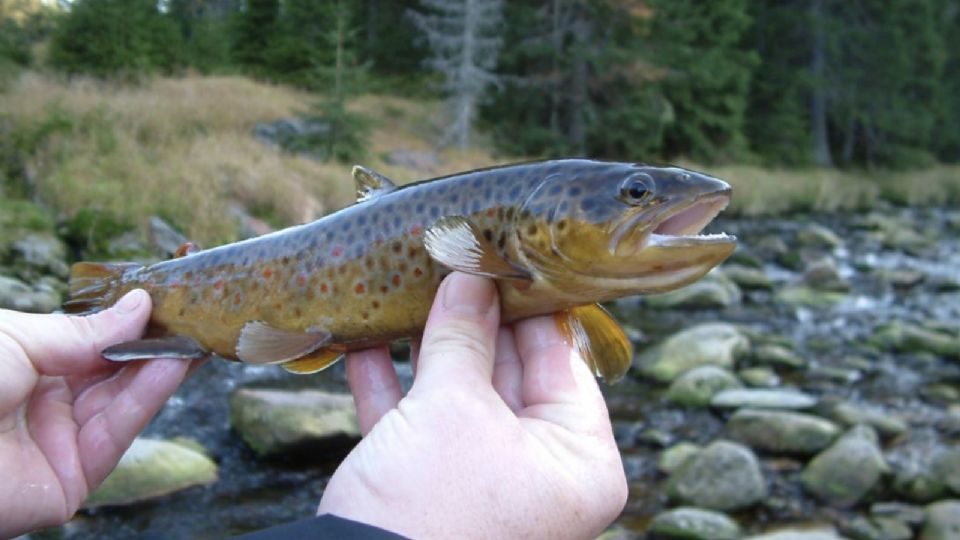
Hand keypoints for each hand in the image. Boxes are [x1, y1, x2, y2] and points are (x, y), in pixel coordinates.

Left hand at [0, 290, 193, 536]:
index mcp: (25, 368)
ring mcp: (58, 445)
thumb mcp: (17, 338)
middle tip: (196, 316)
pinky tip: (173, 364)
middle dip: (153, 345)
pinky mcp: (70, 482)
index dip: (129, 324)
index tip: (168, 300)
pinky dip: (149, 398)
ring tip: (196, 335)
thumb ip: (85, 331)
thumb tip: (140, 305)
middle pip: (113, 374)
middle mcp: (45, 405)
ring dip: (161, 367)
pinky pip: (116, 434)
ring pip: (122, 403)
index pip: (91, 345)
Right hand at [319, 273, 627, 538]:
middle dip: (472, 320)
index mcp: (577, 460)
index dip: (530, 301)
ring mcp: (485, 484)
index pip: (563, 359)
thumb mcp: (453, 407)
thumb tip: (471, 271)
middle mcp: (540, 474)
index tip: (506, 252)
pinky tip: (364, 342)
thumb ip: (464, 334)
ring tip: (407, 290)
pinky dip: (391, 388)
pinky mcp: (431, 493)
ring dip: (426, 349)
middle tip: (450, 262)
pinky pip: (417, 427)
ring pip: (458, 397)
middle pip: (509, 373)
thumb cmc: (431, 504)